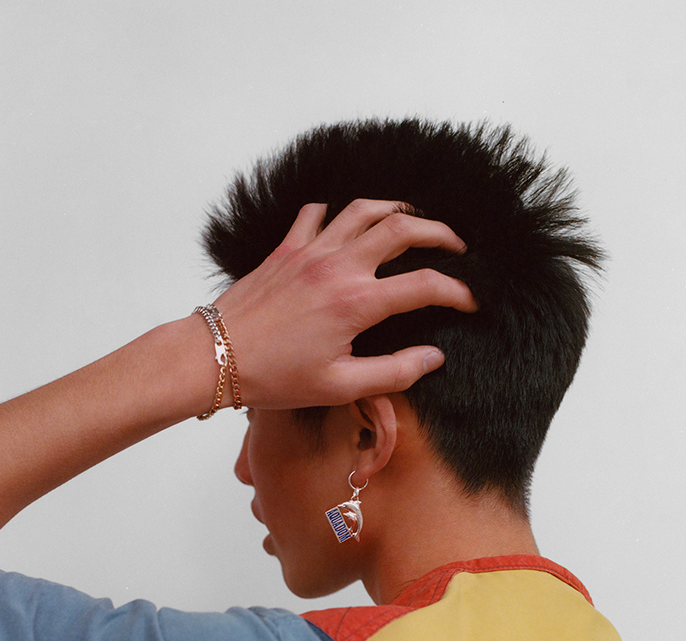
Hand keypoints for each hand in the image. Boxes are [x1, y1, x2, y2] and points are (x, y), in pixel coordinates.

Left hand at [210, 199, 475, 408]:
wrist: (214, 357)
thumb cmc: (273, 377)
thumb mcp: (340, 387)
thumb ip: (394, 372)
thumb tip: (433, 357)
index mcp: (357, 303)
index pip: (426, 286)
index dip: (458, 292)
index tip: (472, 302)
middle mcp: (338, 267)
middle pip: (402, 228)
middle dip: (439, 232)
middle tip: (457, 246)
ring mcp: (310, 252)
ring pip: (363, 210)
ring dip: (396, 209)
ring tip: (414, 219)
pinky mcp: (285, 250)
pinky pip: (315, 215)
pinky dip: (337, 211)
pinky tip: (345, 222)